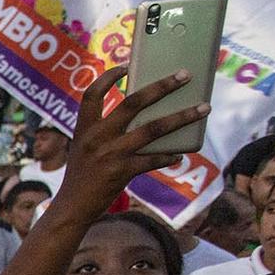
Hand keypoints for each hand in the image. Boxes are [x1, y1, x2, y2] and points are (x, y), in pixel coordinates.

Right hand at [58, 66, 209, 216]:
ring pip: (153, 128)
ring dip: (181, 117)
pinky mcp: (122, 172)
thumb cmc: (81, 177)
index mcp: (84, 128)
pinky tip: (180, 154)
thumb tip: (142, 119)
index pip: (92, 94)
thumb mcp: (84, 149)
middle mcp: (97, 137)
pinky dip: (169, 155)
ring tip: (202, 109)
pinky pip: (153, 159)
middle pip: (133, 103)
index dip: (108, 77)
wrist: (71, 208)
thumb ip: (104, 133)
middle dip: (162, 86)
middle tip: (184, 75)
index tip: (126, 66)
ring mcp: (111, 154)